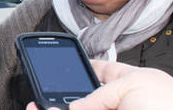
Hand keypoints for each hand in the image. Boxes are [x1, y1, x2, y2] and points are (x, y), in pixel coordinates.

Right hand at [25, 60, 172, 109]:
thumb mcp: (135, 85)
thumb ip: (100, 92)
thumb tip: (74, 106)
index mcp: (132, 83)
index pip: (101, 72)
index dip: (80, 68)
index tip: (58, 68)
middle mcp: (120, 104)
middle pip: (82, 98)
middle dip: (59, 95)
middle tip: (40, 95)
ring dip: (54, 108)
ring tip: (37, 107)